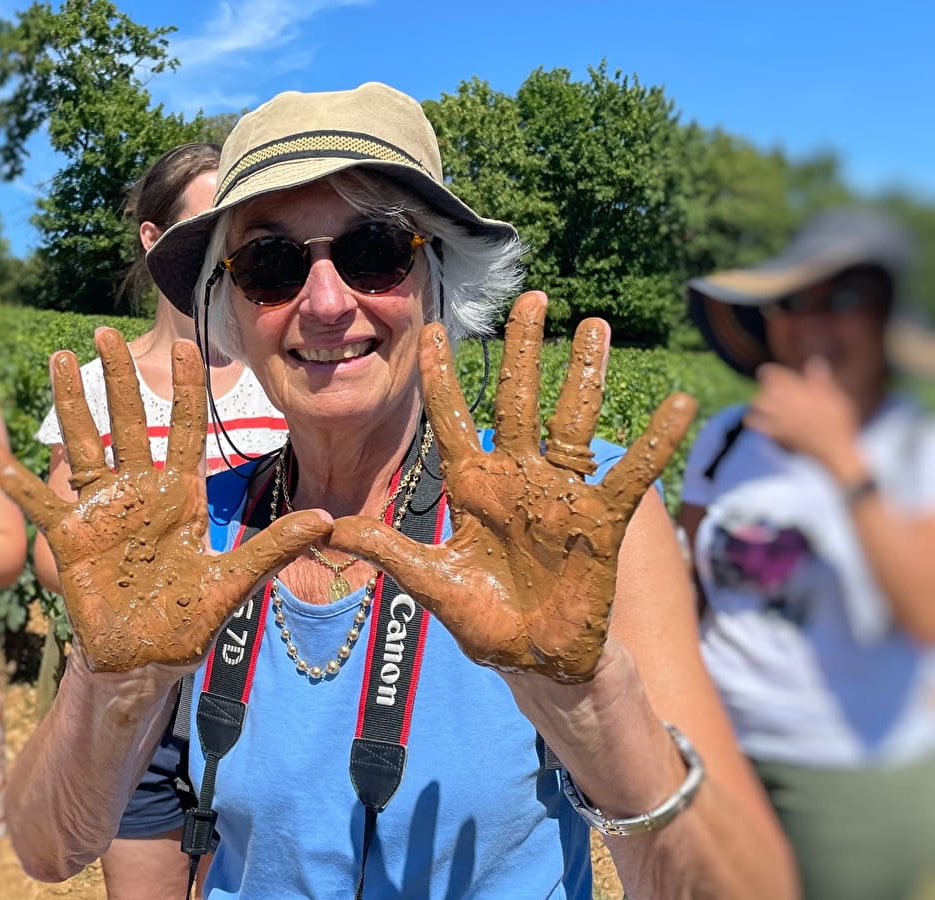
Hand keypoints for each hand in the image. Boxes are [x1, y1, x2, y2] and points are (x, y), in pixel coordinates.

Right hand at [0, 329, 330, 672]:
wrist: (142, 659)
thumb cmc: (187, 621)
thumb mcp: (233, 583)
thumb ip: (271, 549)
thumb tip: (327, 522)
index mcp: (180, 496)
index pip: (185, 430)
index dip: (186, 389)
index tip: (186, 344)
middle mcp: (137, 491)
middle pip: (128, 422)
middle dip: (120, 378)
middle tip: (106, 332)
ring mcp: (99, 509)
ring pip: (83, 444)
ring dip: (71, 403)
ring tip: (60, 357)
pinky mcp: (67, 535)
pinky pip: (34, 499)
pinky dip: (8, 474)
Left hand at [328, 292, 695, 682]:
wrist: (535, 661)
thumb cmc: (485, 620)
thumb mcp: (429, 582)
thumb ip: (386, 551)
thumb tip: (327, 529)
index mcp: (474, 487)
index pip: (452, 420)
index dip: (443, 378)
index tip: (435, 331)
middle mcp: (518, 478)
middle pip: (518, 401)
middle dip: (523, 351)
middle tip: (531, 298)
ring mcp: (561, 494)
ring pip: (574, 421)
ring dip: (585, 375)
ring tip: (595, 325)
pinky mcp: (599, 521)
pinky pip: (632, 476)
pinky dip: (657, 443)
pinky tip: (680, 404)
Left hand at [746, 358, 860, 477]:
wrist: (836, 450)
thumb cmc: (840, 424)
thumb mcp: (835, 398)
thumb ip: (821, 380)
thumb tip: (814, 360)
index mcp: (802, 392)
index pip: (778, 376)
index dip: (770, 372)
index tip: (766, 371)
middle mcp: (789, 402)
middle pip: (765, 389)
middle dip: (764, 388)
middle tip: (768, 390)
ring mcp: (782, 418)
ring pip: (758, 403)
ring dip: (757, 402)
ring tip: (760, 404)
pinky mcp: (778, 433)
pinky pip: (758, 425)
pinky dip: (753, 421)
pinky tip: (752, 419)